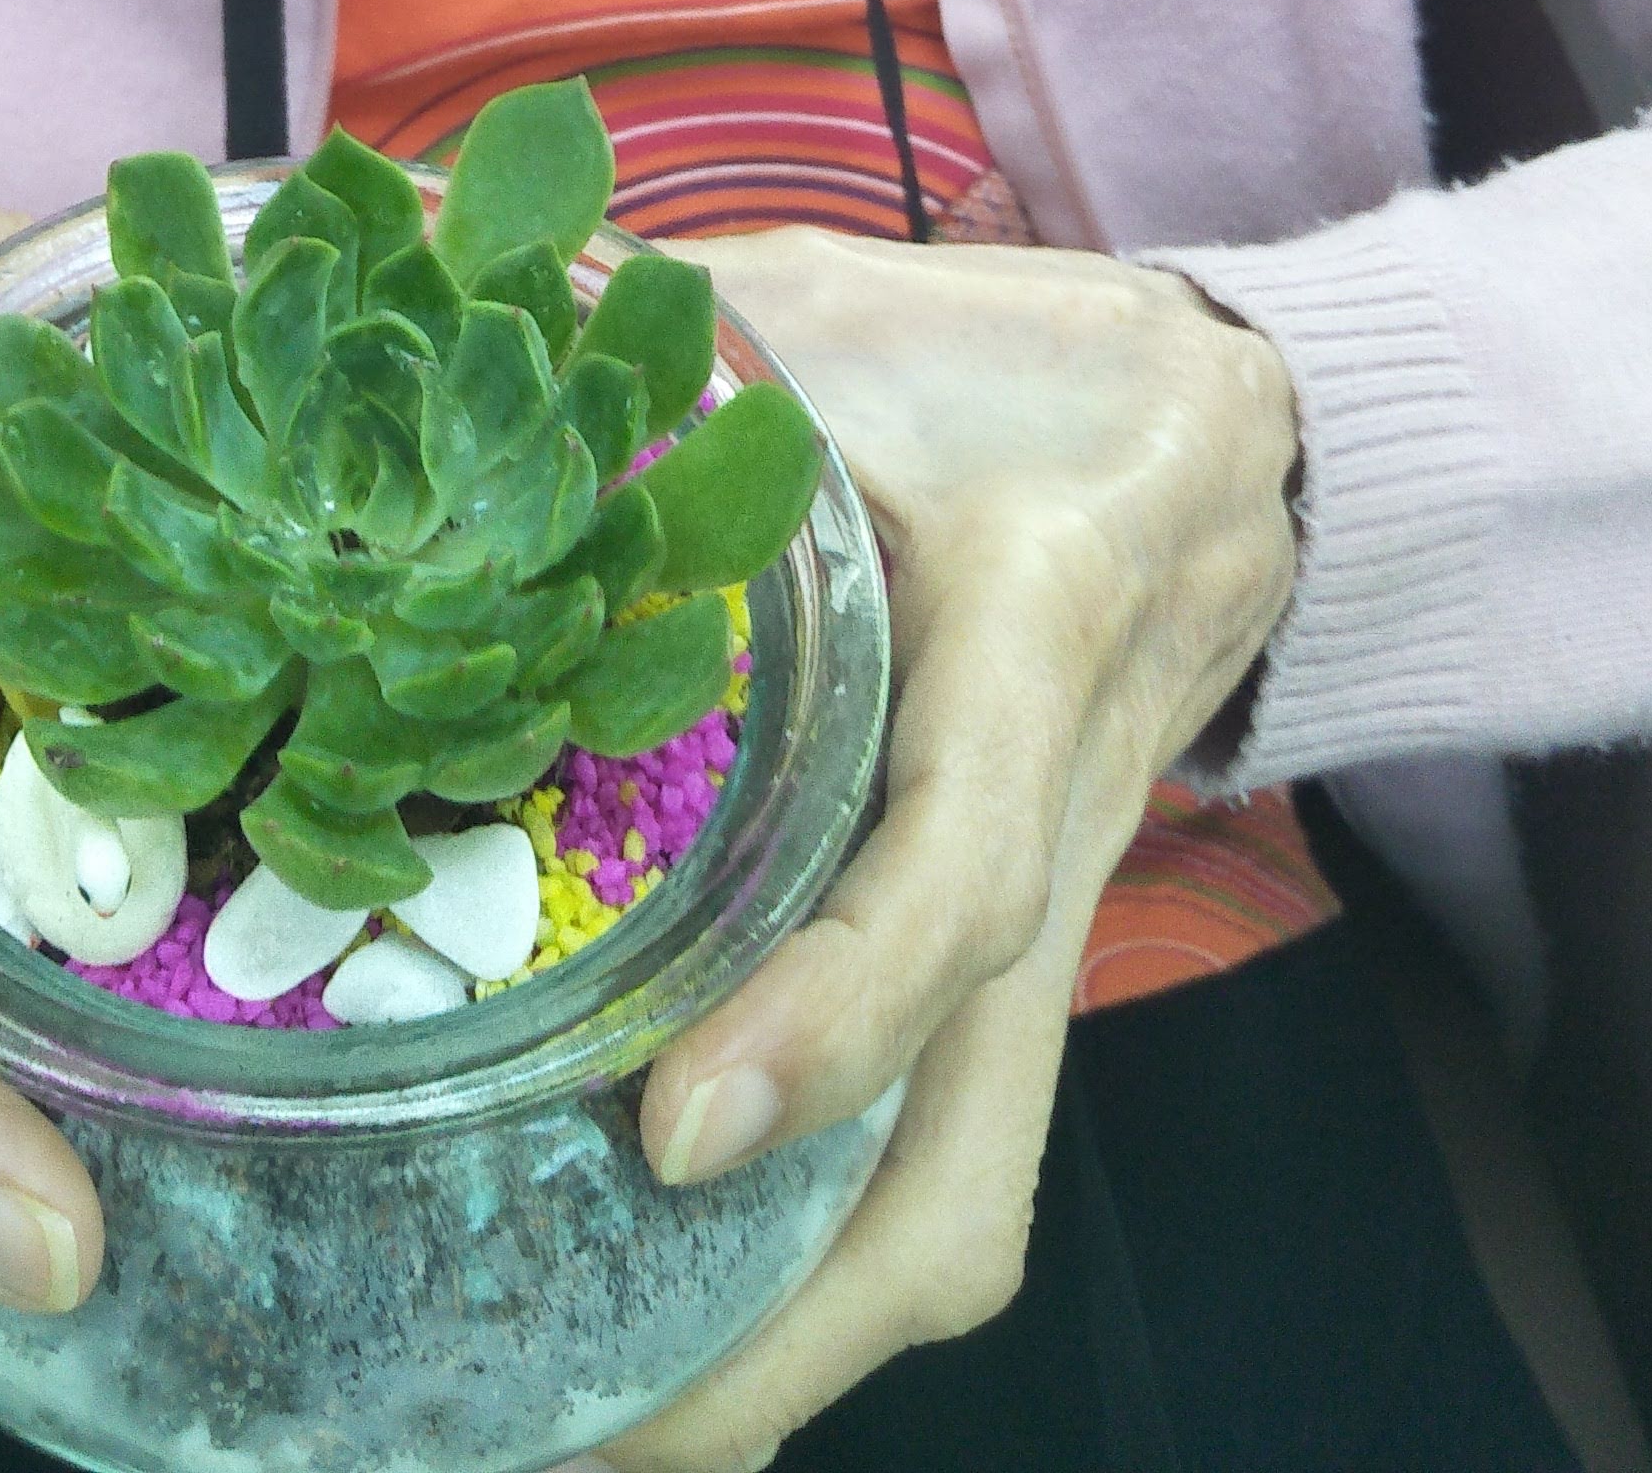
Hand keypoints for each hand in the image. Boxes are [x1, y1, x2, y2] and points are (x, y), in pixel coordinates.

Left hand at [599, 229, 1301, 1471]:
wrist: (1215, 424)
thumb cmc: (1000, 359)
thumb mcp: (839, 307)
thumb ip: (662, 322)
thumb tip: (436, 294)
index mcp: (1023, 646)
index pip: (952, 876)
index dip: (831, 1014)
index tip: (677, 1130)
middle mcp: (1039, 834)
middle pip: (967, 1162)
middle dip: (785, 1337)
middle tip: (572, 1434)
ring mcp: (1031, 926)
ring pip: (956, 1199)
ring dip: (785, 1352)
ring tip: (577, 1440)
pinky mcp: (999, 963)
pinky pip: (926, 1154)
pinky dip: (796, 1266)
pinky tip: (636, 1316)